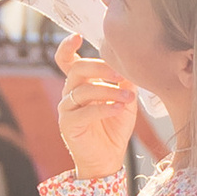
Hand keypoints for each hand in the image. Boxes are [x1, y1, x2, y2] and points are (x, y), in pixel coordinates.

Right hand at [55, 32, 137, 179]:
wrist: (108, 159)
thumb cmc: (114, 128)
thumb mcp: (124, 100)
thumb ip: (125, 81)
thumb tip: (130, 62)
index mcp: (80, 84)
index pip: (66, 61)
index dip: (67, 47)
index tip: (77, 35)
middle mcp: (70, 93)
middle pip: (78, 69)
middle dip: (100, 68)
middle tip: (121, 74)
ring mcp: (66, 108)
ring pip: (83, 89)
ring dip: (109, 90)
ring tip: (129, 97)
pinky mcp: (68, 124)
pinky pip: (85, 111)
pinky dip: (104, 108)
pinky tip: (119, 108)